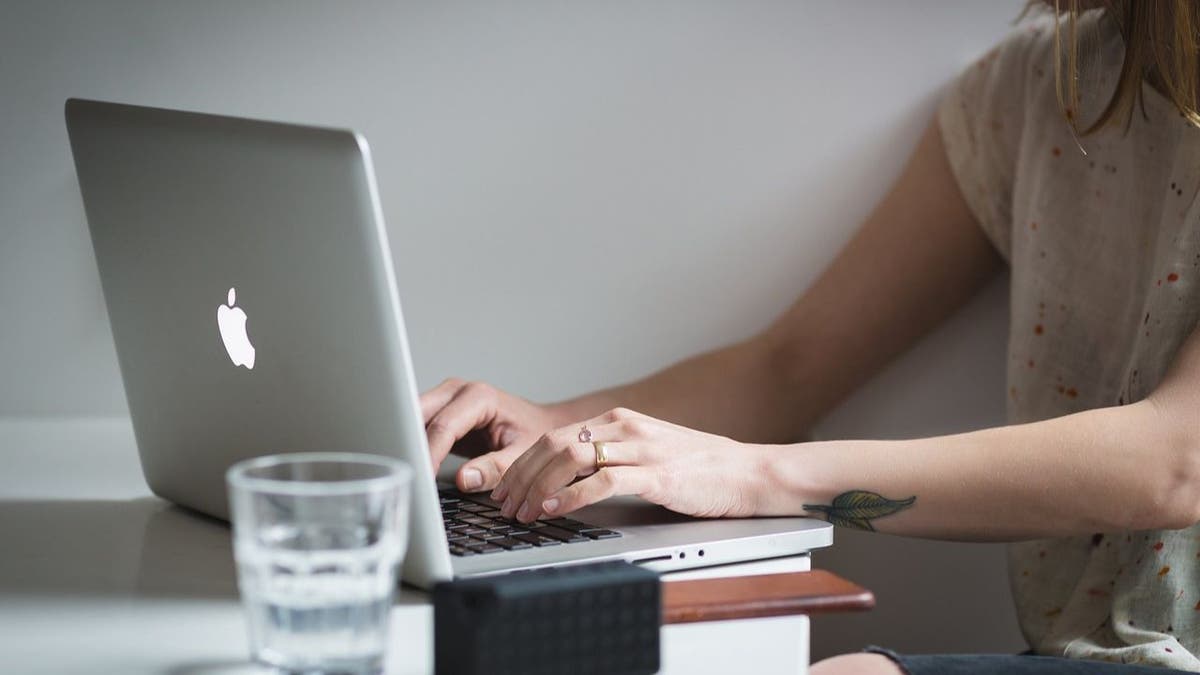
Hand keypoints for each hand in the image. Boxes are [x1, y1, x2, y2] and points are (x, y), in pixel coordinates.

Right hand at [420, 379, 563, 492]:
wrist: (538, 424)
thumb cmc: (534, 434)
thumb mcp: (522, 454)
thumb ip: (496, 468)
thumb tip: (465, 479)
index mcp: (480, 396)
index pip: (444, 426)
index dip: (430, 454)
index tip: (423, 478)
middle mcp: (458, 391)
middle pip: (419, 415)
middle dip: (411, 446)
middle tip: (407, 476)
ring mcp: (445, 399)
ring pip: (412, 418)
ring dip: (408, 444)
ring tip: (406, 472)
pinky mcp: (439, 411)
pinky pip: (417, 426)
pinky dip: (412, 445)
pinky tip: (413, 465)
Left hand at [491, 407, 766, 522]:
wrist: (749, 473)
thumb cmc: (700, 470)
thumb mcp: (646, 455)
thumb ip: (610, 460)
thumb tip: (566, 482)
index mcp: (619, 421)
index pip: (555, 437)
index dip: (523, 464)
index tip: (504, 488)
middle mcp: (626, 428)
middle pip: (554, 445)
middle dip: (521, 476)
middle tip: (503, 504)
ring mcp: (642, 449)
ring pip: (571, 458)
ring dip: (538, 486)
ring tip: (522, 511)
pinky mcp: (658, 474)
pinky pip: (603, 481)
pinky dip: (570, 496)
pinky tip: (554, 510)